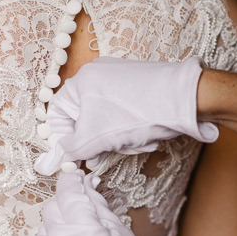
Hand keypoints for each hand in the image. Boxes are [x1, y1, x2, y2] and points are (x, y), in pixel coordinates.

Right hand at [34, 57, 218, 174]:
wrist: (183, 99)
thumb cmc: (133, 114)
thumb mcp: (95, 138)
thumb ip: (71, 150)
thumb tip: (54, 160)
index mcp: (81, 80)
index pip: (58, 113)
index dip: (64, 138)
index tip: (77, 154)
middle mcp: (98, 75)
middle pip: (84, 117)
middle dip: (97, 140)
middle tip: (104, 155)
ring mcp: (120, 78)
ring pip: (107, 118)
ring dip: (117, 138)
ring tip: (135, 142)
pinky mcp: (140, 85)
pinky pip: (125, 112)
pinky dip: (132, 128)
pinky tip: (147, 134)